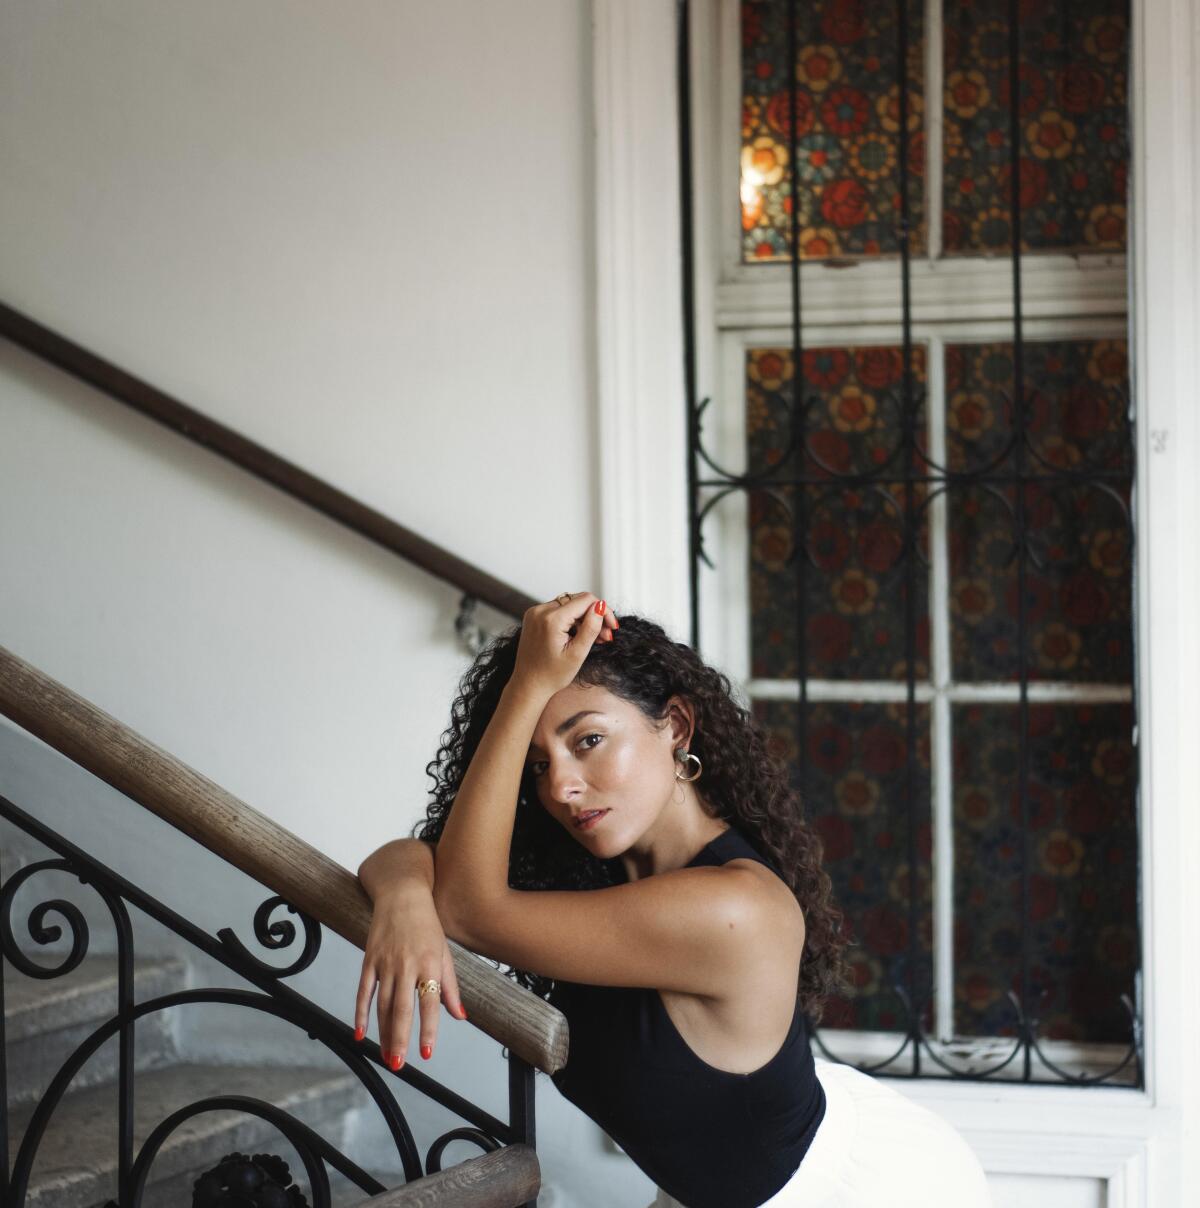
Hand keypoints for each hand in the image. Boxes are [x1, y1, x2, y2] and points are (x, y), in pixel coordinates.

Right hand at [354, 888, 465, 1070]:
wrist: (403, 895)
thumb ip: (450, 987)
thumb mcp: (445, 953)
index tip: (427, 1053)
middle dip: (399, 1038)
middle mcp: (407, 964)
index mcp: (430, 963)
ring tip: (387, 1056)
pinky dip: (360, 1013)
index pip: (430, 1002)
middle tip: (398, 1064)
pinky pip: (363, 991)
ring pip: (383, 1005)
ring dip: (383, 1033)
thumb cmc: (428, 926)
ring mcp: (386, 962)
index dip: (428, 1029)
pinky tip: (360, 1033)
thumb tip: (460, 1016)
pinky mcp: (369, 960)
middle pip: (402, 1008)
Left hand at [511, 592, 618, 699]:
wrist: (528, 684)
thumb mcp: (577, 654)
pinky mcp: (534, 617)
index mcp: (551, 619)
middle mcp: (540, 611)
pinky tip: (578, 635)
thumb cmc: (551, 675)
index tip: (611, 627)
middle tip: (605, 636)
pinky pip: (559, 610)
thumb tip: (601, 607)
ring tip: (593, 639)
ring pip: (569, 605)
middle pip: (578, 601)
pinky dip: (571, 620)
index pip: (586, 600)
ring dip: (584, 619)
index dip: (603, 611)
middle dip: (594, 616)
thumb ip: (590, 628)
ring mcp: (535, 612)